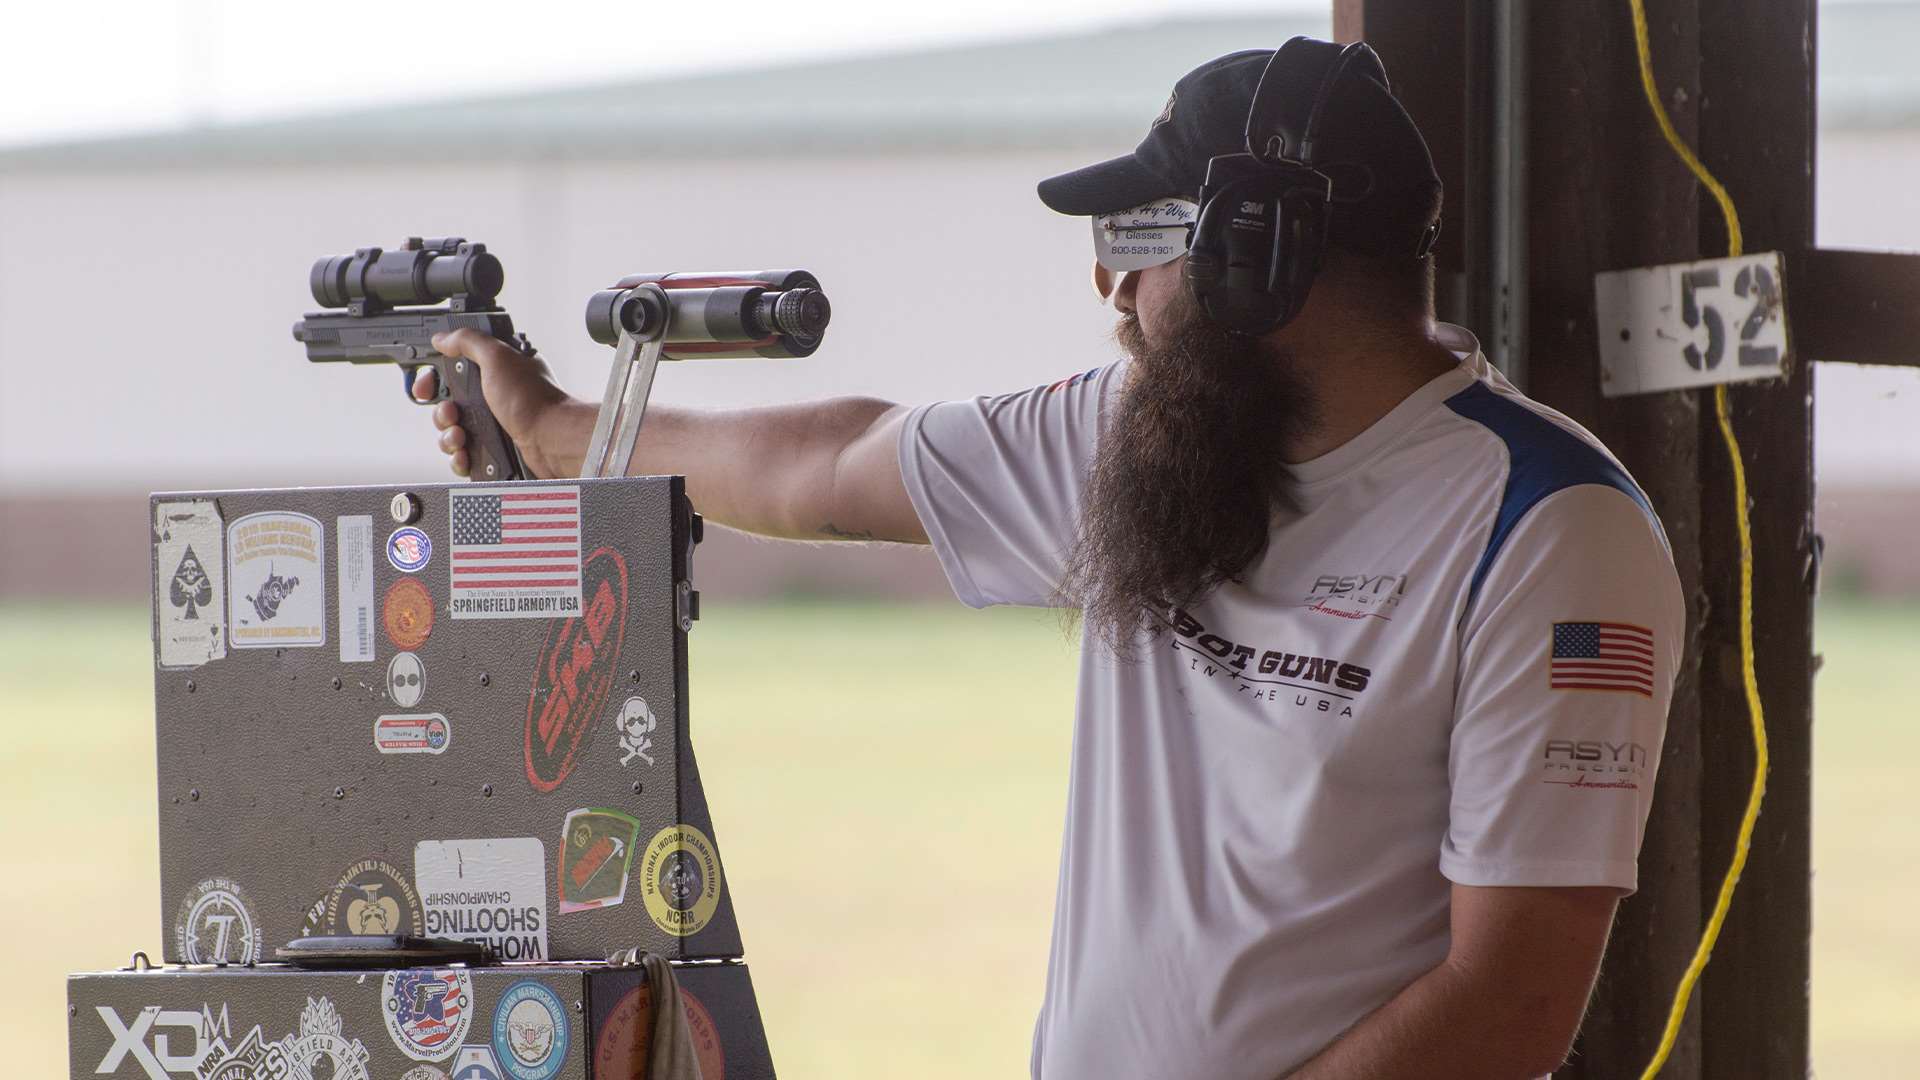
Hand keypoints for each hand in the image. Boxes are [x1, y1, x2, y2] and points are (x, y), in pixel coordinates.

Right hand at [415, 329, 573, 477]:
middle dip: (441, 412)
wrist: (552, 441)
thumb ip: (468, 342)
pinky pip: (463, 456)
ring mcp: (493, 426)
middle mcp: (492, 398)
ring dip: (448, 436)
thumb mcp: (498, 357)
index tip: (425, 388)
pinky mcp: (494, 451)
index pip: (451, 372)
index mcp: (493, 372)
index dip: (433, 380)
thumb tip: (443, 337)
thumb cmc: (532, 400)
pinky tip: (466, 455)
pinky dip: (460, 458)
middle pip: (446, 405)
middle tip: (452, 414)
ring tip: (461, 437)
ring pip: (451, 433)